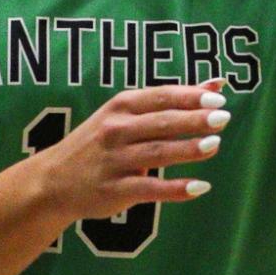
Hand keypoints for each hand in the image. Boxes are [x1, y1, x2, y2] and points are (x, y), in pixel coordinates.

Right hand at [29, 81, 229, 222]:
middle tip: (222, 118)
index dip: (189, 96)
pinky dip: (175, 189)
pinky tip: (199, 187)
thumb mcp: (126, 114)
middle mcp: (116, 130)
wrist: (53, 181)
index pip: (160, 97)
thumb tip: (217, 84)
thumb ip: (171, 100)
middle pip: (161, 123)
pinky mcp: (114, 190)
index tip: (218, 98)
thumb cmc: (100, 142)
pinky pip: (149, 189)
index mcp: (120, 106)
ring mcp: (114, 161)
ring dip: (187, 149)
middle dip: (193, 120)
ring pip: (157, 153)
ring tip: (215, 145)